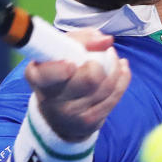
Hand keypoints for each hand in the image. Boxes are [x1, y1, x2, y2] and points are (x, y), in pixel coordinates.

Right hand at [24, 28, 130, 142]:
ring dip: (115, 67)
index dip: (60, 70)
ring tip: (113, 56)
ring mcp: (72, 113)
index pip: (49, 75)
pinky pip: (114, 97)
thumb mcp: (59, 52)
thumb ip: (79, 39)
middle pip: (89, 79)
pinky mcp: (89, 122)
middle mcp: (52, 99)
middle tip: (101, 54)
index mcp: (39, 77)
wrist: (57, 115)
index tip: (70, 65)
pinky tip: (122, 68)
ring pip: (106, 87)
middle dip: (100, 63)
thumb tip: (106, 41)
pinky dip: (122, 78)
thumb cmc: (58, 73)